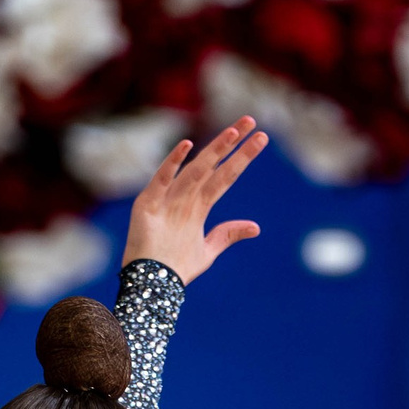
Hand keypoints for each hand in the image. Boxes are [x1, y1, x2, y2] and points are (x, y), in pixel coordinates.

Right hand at [121, 120, 266, 284]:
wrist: (152, 287)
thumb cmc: (176, 269)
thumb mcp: (207, 252)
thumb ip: (227, 235)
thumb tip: (256, 227)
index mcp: (199, 206)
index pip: (225, 175)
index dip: (242, 157)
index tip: (260, 138)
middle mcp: (186, 198)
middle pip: (213, 165)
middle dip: (232, 144)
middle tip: (251, 121)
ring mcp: (167, 199)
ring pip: (195, 170)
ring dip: (214, 151)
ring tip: (234, 132)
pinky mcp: (148, 205)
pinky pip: (162, 180)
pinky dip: (172, 163)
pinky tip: (186, 146)